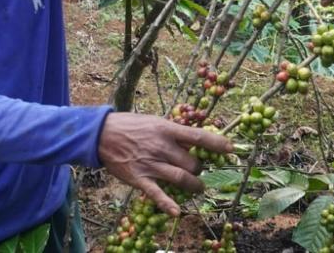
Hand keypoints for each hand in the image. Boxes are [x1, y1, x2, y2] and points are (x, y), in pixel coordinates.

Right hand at [98, 113, 232, 215]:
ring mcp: (151, 164)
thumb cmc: (131, 125)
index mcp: (167, 130)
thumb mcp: (155, 122)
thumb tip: (194, 139)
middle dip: (200, 168)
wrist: (102, 134)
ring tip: (198, 188)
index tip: (231, 149)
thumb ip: (174, 132)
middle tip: (198, 169)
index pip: (198, 137)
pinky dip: (168, 204)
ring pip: (181, 178)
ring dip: (194, 186)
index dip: (217, 143)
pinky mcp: (140, 178)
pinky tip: (177, 212)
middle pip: (193, 163)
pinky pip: (157, 194)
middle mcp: (162, 147)